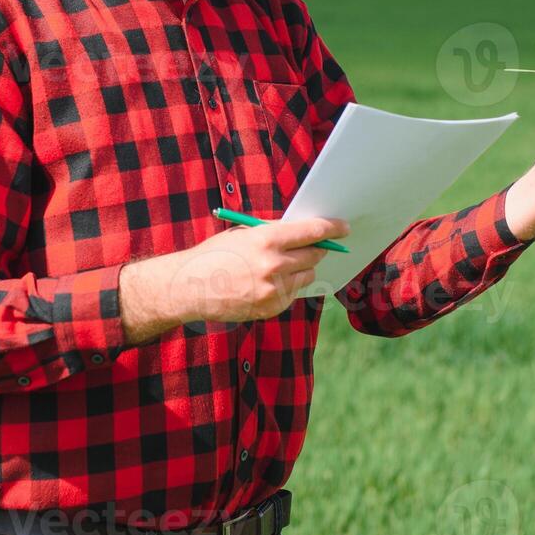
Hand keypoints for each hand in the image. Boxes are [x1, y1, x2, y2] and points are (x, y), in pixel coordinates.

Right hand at [176, 217, 351, 320]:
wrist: (189, 287)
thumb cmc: (216, 254)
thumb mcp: (244, 234)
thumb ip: (274, 232)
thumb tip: (305, 231)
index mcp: (266, 240)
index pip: (312, 232)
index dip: (332, 228)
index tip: (344, 227)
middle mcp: (274, 265)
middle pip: (315, 255)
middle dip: (319, 248)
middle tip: (319, 245)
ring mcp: (274, 290)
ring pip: (307, 275)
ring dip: (302, 268)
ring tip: (281, 264)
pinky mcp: (271, 308)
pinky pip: (293, 293)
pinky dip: (287, 285)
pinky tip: (266, 282)